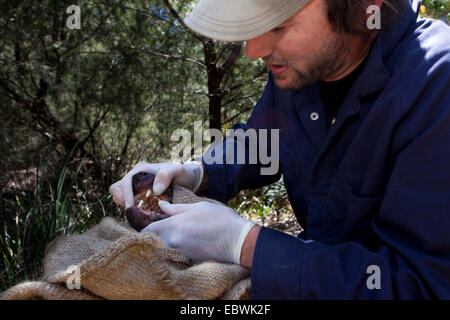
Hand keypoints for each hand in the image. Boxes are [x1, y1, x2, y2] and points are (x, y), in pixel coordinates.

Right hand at [109, 161, 203, 208]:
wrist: (190, 179)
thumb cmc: (184, 172)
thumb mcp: (178, 170)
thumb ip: (167, 175)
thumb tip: (154, 189)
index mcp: (141, 170)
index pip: (125, 182)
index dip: (125, 195)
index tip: (131, 208)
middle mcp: (136, 177)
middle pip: (117, 189)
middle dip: (122, 201)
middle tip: (133, 212)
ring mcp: (138, 187)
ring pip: (121, 197)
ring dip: (127, 206)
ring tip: (139, 214)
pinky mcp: (141, 196)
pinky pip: (131, 203)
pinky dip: (133, 209)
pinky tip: (143, 215)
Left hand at [141, 201, 255, 264]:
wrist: (238, 239)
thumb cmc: (220, 219)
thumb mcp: (198, 207)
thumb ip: (176, 208)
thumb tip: (160, 205)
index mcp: (174, 224)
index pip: (147, 230)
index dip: (144, 230)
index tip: (147, 229)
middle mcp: (174, 239)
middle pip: (151, 243)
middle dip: (150, 240)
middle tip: (155, 237)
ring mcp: (181, 252)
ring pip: (161, 252)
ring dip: (160, 248)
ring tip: (167, 243)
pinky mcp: (189, 261)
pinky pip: (173, 259)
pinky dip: (172, 256)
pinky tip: (178, 251)